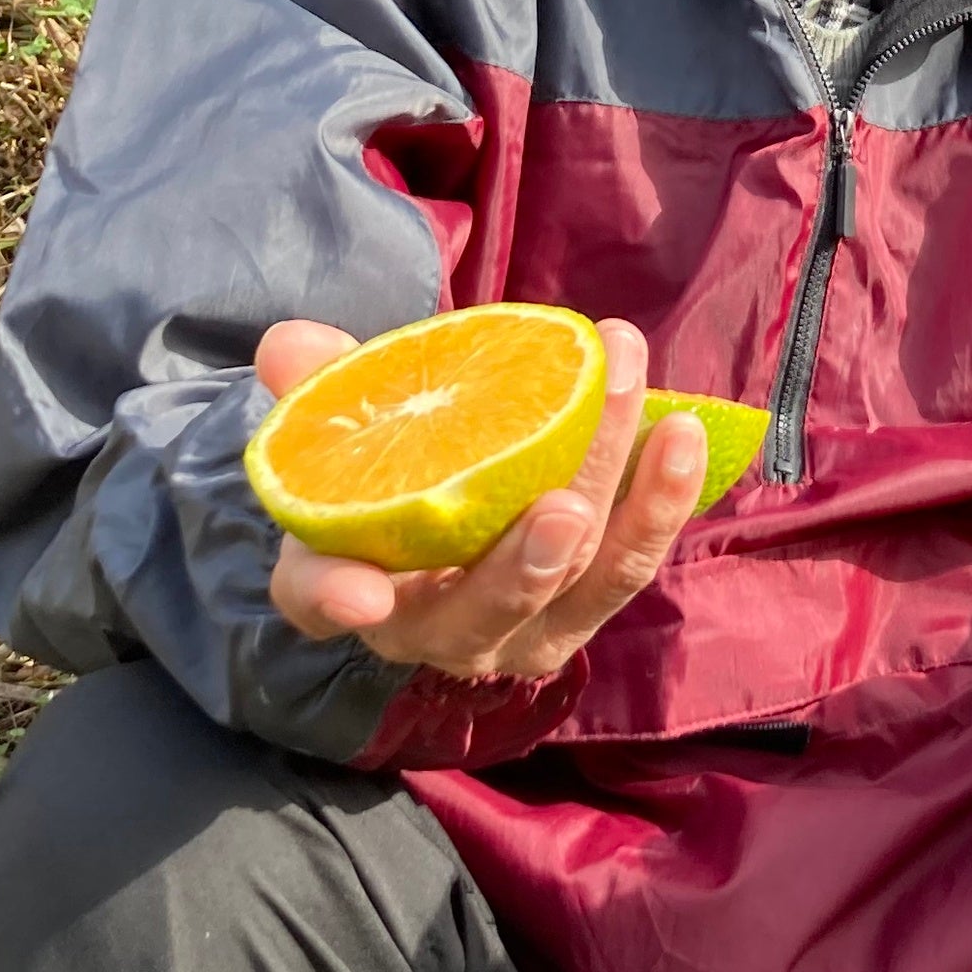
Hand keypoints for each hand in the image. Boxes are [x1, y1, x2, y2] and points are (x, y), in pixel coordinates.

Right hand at [259, 316, 710, 681]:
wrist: (441, 527)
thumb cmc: (383, 477)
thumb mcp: (339, 437)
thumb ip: (321, 390)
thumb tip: (289, 343)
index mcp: (346, 583)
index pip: (322, 600)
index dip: (336, 598)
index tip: (358, 594)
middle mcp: (435, 627)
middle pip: (487, 603)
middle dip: (527, 561)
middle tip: (561, 506)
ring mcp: (520, 628)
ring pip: (577, 579)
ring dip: (621, 504)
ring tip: (660, 429)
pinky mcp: (583, 607)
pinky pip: (629, 564)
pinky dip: (660, 502)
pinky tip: (682, 436)